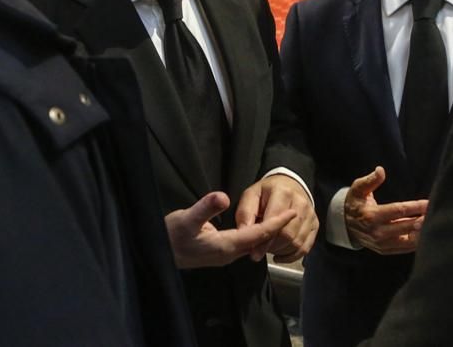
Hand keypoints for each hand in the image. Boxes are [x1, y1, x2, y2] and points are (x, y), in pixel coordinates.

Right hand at [165, 192, 295, 268]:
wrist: (158, 255)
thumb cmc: (170, 236)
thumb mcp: (185, 218)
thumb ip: (205, 208)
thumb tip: (222, 196)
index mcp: (225, 245)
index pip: (258, 234)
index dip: (276, 223)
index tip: (293, 212)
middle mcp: (229, 253)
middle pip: (260, 240)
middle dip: (278, 228)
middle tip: (294, 212)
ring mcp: (224, 255)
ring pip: (253, 244)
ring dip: (268, 232)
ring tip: (282, 218)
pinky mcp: (219, 253)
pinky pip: (245, 245)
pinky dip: (256, 235)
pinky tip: (259, 227)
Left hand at [235, 175, 318, 263]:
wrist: (288, 185)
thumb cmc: (267, 193)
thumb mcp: (251, 196)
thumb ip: (245, 214)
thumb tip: (244, 234)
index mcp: (283, 193)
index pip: (275, 222)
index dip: (264, 240)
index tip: (254, 253)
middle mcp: (300, 203)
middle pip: (288, 235)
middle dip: (272, 247)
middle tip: (260, 249)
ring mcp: (310, 214)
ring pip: (297, 243)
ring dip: (281, 251)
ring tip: (269, 248)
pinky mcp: (315, 225)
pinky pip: (305, 248)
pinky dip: (292, 256)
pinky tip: (280, 255)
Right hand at [344, 166, 427, 254]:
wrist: (344, 224)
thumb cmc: (355, 203)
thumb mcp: (358, 188)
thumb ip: (370, 180)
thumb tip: (381, 170)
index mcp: (372, 216)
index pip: (399, 210)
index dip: (416, 207)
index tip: (429, 202)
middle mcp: (377, 232)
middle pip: (407, 227)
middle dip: (423, 220)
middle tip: (437, 213)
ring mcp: (382, 244)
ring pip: (408, 241)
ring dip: (422, 233)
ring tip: (433, 223)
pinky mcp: (385, 250)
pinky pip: (405, 249)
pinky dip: (417, 242)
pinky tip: (426, 234)